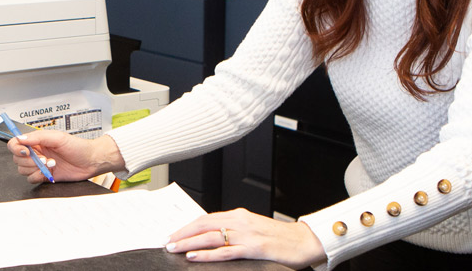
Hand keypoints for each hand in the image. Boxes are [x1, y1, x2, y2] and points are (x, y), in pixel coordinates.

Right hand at [6, 131, 124, 182]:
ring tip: (51, 163)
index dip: (16, 148)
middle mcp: (36, 152)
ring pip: (22, 169)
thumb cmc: (77, 146)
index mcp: (37, 141)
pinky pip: (30, 179)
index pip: (16, 143)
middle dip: (29, 160)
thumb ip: (38, 137)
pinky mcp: (44, 176)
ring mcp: (39, 165)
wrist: (90, 161)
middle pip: (17, 158)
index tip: (26, 151)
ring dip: (35, 168)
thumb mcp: (58, 137)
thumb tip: (21, 138)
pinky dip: (37, 176)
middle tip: (43, 158)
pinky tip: (49, 172)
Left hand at [164, 208, 325, 268]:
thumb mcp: (253, 228)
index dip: (187, 226)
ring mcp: (246, 235)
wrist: (304, 241)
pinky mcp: (254, 248)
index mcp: (239, 215)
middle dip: (182, 233)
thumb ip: (234, 230)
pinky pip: (225, 251)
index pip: (206, 218)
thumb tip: (212, 236)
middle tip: (167, 241)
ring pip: (210, 237)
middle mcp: (240, 221)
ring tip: (174, 248)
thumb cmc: (280, 237)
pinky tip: (194, 256)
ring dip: (189, 243)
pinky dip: (207, 254)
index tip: (174, 233)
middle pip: (203, 225)